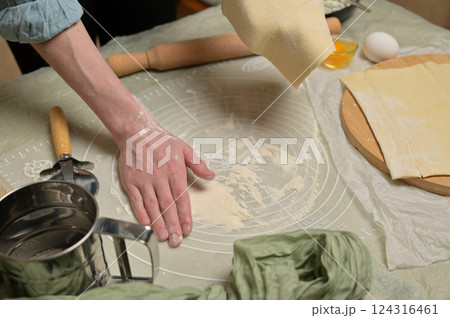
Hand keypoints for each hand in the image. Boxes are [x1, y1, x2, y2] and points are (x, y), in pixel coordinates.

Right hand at [117, 126, 214, 246]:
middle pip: (167, 206)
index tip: (188, 229)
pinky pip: (136, 200)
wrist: (136, 131)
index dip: (185, 215)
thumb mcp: (184, 148)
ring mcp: (143, 180)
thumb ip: (198, 164)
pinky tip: (146, 223)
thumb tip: (211, 175)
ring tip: (164, 236)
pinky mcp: (130, 181)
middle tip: (177, 240)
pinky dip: (141, 212)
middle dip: (173, 225)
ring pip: (152, 206)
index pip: (181, 198)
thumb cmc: (161, 140)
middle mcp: (159, 177)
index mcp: (174, 171)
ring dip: (158, 223)